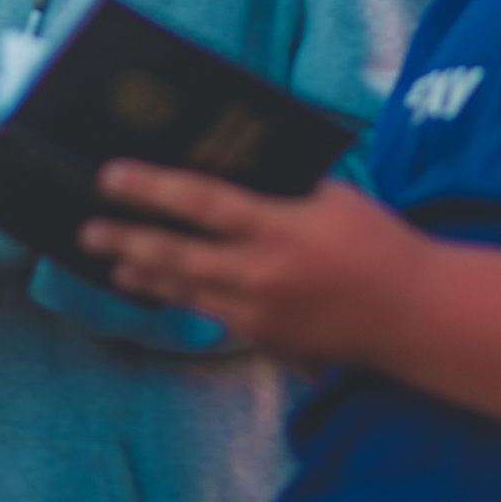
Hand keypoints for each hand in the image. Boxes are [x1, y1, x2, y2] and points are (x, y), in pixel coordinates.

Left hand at [79, 166, 431, 367]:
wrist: (414, 314)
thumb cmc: (374, 241)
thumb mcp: (332, 197)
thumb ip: (280, 184)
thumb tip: (224, 161)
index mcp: (280, 228)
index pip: (202, 202)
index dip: (151, 188)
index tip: (111, 176)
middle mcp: (263, 274)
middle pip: (178, 255)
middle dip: (128, 240)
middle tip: (86, 230)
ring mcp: (260, 313)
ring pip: (185, 291)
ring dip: (143, 276)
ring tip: (109, 262)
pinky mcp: (265, 339)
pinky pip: (210, 314)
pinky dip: (179, 299)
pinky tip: (155, 288)